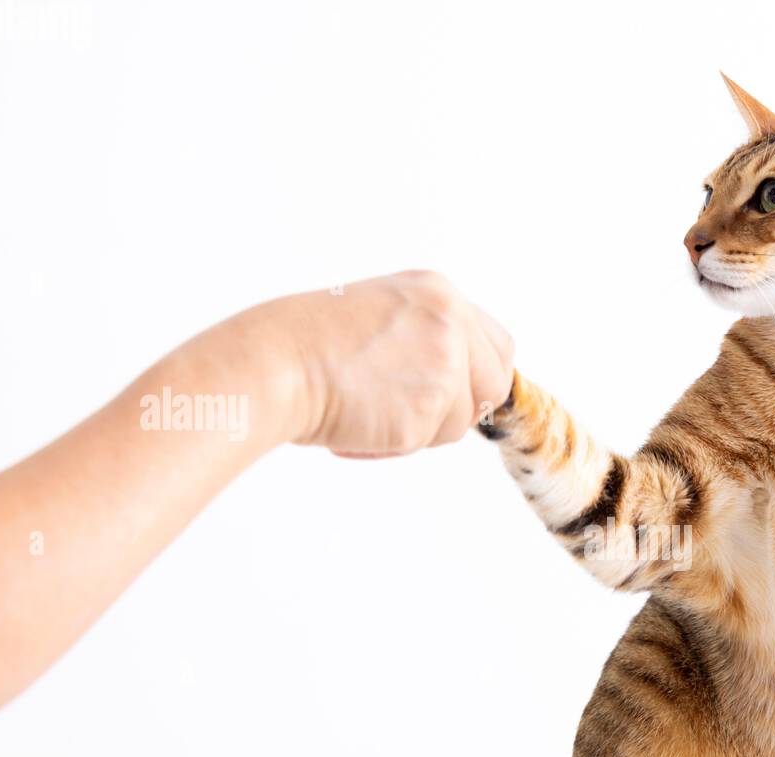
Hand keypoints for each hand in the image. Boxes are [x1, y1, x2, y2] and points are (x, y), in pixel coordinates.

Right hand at [219, 271, 514, 455]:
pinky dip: (393, 444)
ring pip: (459, 422)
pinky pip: (425, 443)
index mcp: (440, 294)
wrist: (276, 361)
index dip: (479, 377)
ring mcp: (443, 366)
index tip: (456, 394)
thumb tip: (464, 383)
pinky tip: (358, 421)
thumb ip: (430, 336)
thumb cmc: (313, 343)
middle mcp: (451, 323)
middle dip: (460, 408)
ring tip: (369, 408)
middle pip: (493, 386)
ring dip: (420, 429)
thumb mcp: (386, 314)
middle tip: (413, 410)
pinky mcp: (426, 410)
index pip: (498, 347)